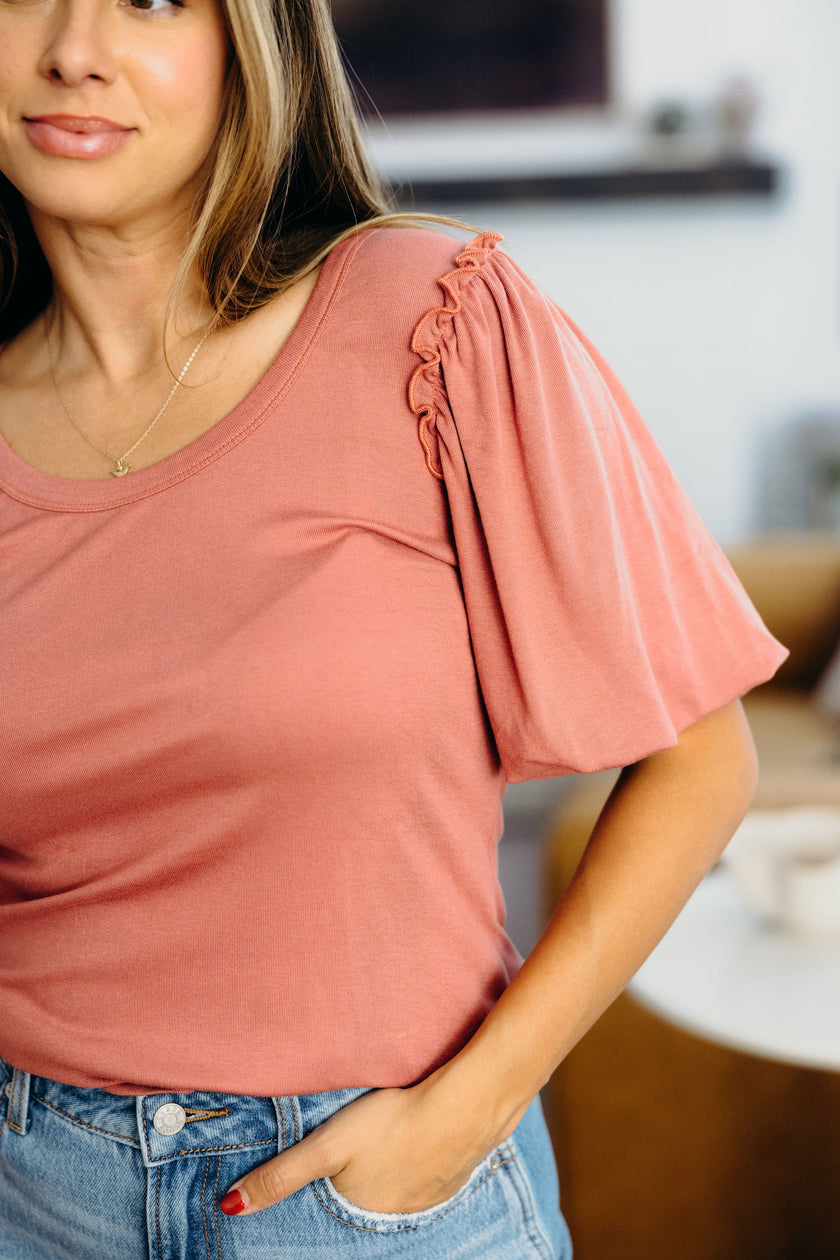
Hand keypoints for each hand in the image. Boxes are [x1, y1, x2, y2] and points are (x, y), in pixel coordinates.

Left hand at [219, 1067, 522, 1217]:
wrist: (468, 1105)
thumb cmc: (392, 1122)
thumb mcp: (327, 1146)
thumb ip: (280, 1175)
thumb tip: (230, 1208)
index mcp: (361, 1212)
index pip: (330, 1213)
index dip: (324, 1193)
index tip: (326, 1173)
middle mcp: (394, 1216)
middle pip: (364, 1203)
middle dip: (355, 1188)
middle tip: (357, 1156)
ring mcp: (428, 1198)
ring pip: (396, 1191)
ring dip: (388, 1176)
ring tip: (383, 1151)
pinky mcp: (453, 1175)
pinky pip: (426, 1178)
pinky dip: (417, 1165)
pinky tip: (416, 1143)